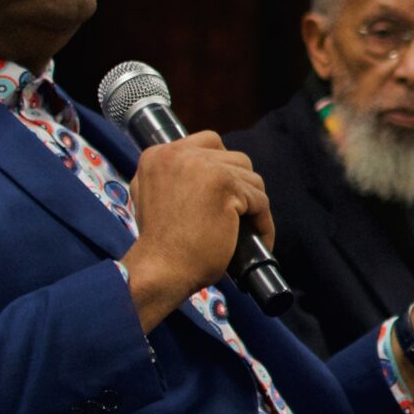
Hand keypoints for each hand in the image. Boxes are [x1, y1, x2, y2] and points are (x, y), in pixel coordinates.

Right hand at [119, 132, 271, 331]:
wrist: (161, 270)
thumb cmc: (159, 245)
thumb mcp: (151, 196)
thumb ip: (170, 176)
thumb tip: (201, 168)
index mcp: (158, 154)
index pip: (208, 143)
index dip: (223, 167)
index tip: (226, 193)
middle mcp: (178, 154)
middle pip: (233, 158)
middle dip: (241, 186)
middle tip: (240, 213)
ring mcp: (203, 167)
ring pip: (250, 178)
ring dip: (253, 204)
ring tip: (249, 227)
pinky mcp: (225, 185)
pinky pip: (259, 200)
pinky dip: (263, 222)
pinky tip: (259, 238)